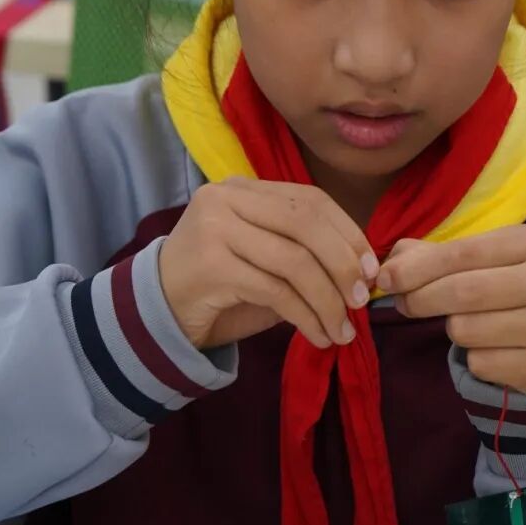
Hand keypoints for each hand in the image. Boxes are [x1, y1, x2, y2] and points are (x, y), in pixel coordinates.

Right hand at [159, 178, 378, 351]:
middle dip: (342, 263)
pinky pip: (276, 291)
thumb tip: (361, 270)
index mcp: (243, 188)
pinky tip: (318, 336)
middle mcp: (226, 199)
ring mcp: (215, 229)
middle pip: (306, 223)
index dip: (348, 232)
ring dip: (327, 300)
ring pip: (294, 261)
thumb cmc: (217, 286)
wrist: (155, 311)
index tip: (371, 267)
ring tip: (343, 329)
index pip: (310, 199)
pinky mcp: (211, 266)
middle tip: (361, 298)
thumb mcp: (262, 258)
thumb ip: (302, 252)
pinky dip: (305, 317)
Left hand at [377, 227, 525, 394]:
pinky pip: (480, 363)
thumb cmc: (508, 285)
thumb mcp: (481, 259)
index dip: (415, 268)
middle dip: (420, 299)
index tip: (385, 279)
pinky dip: (473, 358)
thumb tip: (388, 268)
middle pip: (462, 292)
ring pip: (466, 330)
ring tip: (466, 323)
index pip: (461, 252)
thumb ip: (433, 256)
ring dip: (452, 329)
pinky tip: (491, 348)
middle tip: (405, 303)